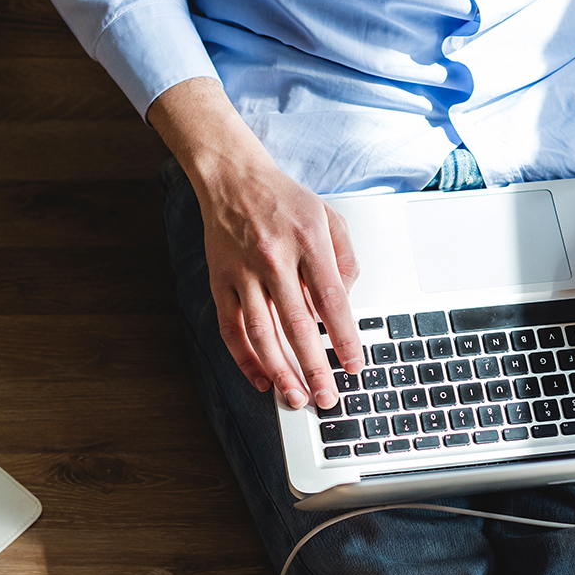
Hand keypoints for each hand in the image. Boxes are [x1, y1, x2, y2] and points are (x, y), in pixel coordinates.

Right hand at [197, 156, 361, 410]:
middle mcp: (274, 258)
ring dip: (279, 371)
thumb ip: (345, 258)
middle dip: (315, 367)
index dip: (344, 339)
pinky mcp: (221, 281)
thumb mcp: (329, 216)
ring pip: (262, 333)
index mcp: (308, 241)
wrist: (232, 177)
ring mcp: (243, 272)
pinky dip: (244, 358)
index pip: (332, 301)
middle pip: (298, 325)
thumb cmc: (284, 199)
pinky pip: (231, 328)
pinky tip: (260, 379)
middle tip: (326, 398)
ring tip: (294, 398)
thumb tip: (345, 302)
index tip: (353, 367)